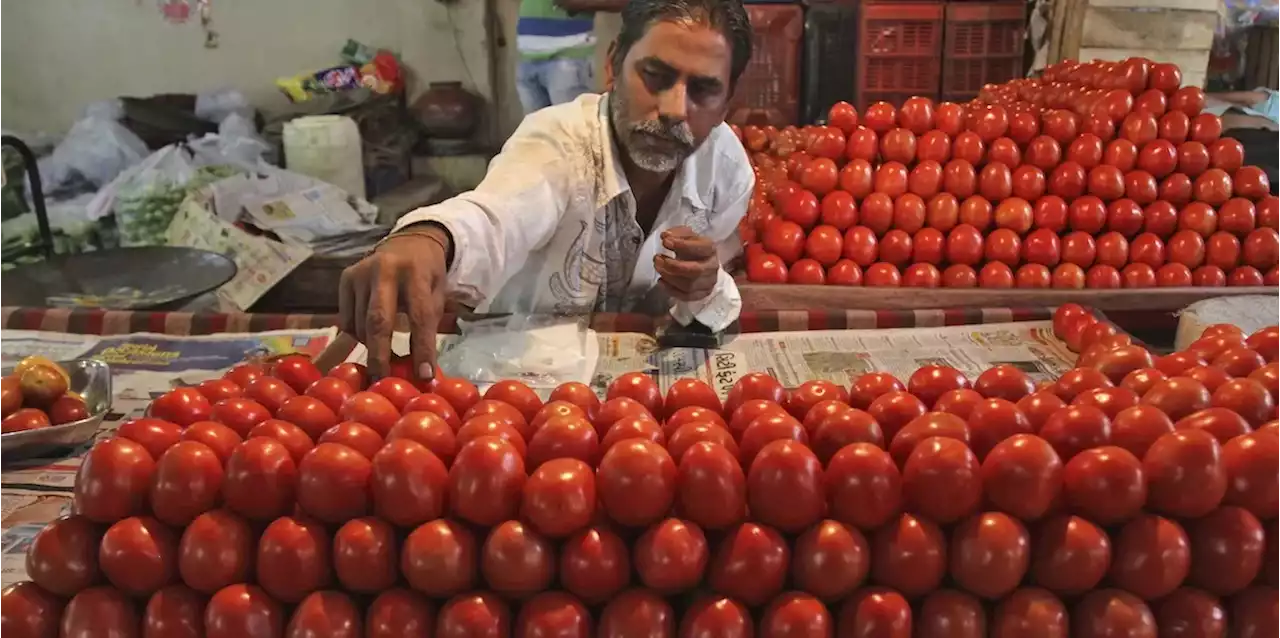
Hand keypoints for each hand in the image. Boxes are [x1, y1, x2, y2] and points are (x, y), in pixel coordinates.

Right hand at [339, 228, 449, 379]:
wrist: (409, 242)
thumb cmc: (427, 276)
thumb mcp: (437, 294)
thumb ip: (428, 325)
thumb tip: (420, 371)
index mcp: (416, 273)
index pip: (419, 316)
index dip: (421, 348)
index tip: (423, 376)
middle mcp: (384, 270)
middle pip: (378, 321)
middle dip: (380, 355)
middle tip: (382, 382)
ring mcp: (360, 272)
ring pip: (359, 324)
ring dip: (371, 347)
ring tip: (383, 358)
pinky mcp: (345, 277)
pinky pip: (346, 319)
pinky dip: (357, 335)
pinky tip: (369, 335)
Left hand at [654, 226, 719, 300]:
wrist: (704, 265)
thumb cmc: (693, 250)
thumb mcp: (687, 237)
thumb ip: (677, 234)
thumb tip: (666, 235)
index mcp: (710, 249)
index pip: (701, 248)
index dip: (682, 245)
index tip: (665, 242)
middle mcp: (712, 267)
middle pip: (695, 270)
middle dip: (673, 265)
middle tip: (657, 258)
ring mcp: (708, 283)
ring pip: (689, 285)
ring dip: (669, 277)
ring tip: (658, 268)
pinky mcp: (701, 294)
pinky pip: (686, 296)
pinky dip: (671, 290)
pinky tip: (661, 281)